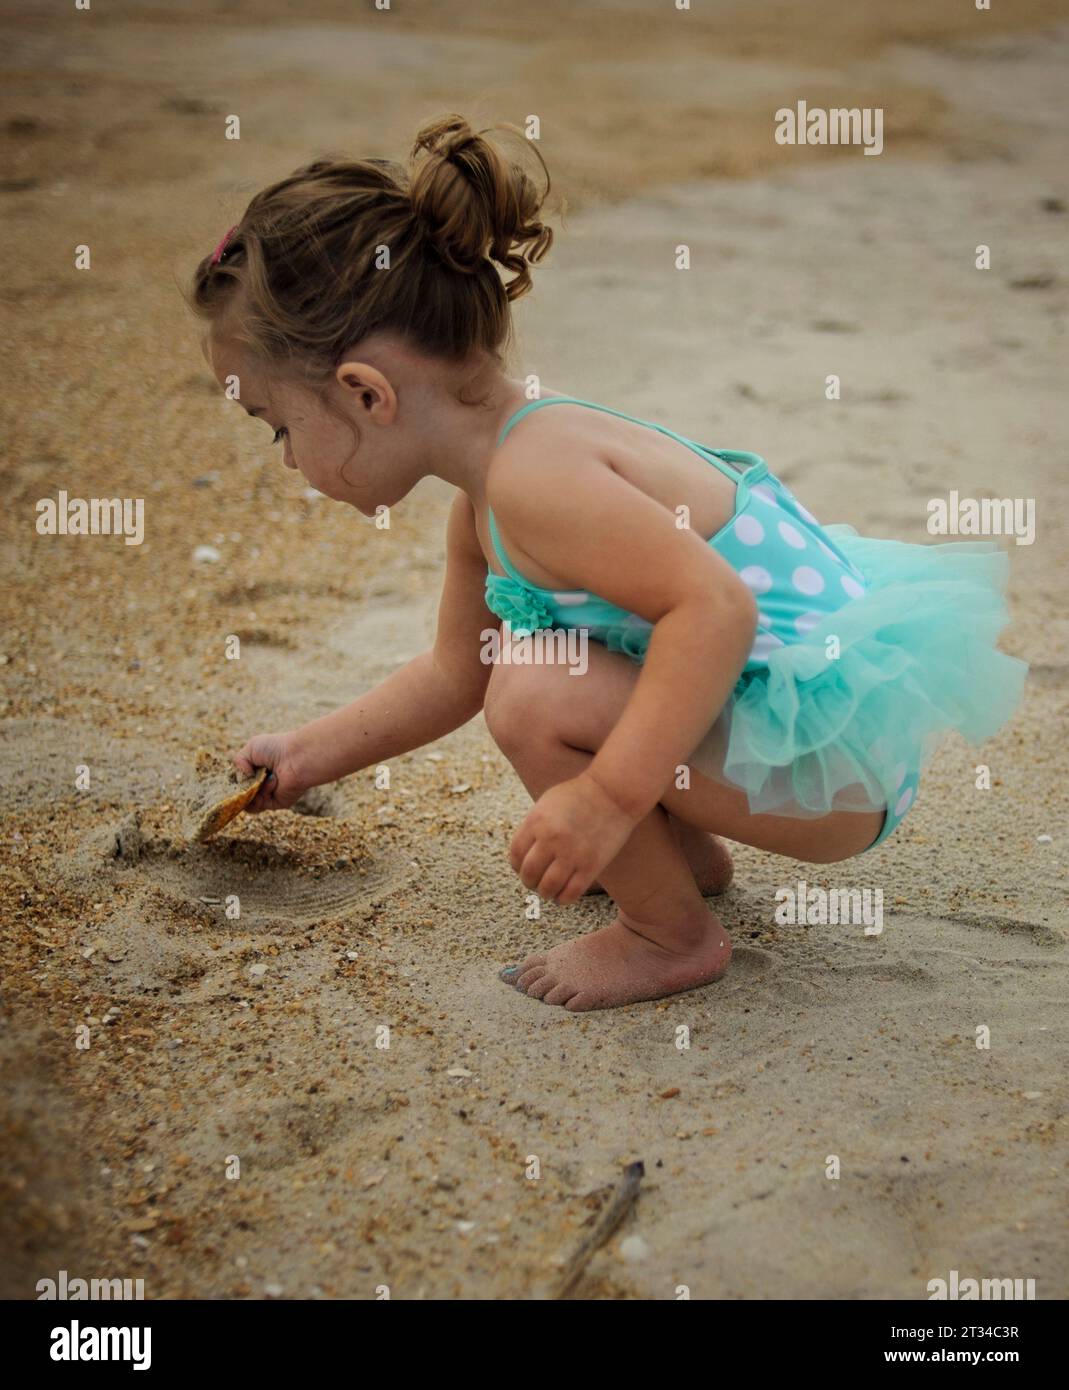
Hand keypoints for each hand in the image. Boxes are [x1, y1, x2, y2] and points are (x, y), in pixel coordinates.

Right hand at [231, 729, 310, 812]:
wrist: (297, 758)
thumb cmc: (276, 749)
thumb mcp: (251, 749)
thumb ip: (238, 762)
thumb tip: (242, 778)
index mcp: (257, 769)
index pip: (239, 780)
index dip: (234, 781)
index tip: (231, 779)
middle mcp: (262, 782)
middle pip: (241, 793)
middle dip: (239, 789)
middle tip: (245, 781)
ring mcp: (268, 794)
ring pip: (247, 802)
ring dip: (249, 793)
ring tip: (259, 781)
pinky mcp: (276, 803)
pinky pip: (258, 806)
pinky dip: (258, 798)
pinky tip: (269, 784)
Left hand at [509, 772, 638, 904]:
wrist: (614, 792)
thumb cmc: (580, 795)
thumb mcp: (548, 803)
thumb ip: (533, 826)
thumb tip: (523, 853)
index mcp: (537, 821)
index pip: (515, 855)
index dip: (517, 866)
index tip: (523, 867)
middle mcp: (551, 839)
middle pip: (528, 874)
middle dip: (529, 881)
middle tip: (535, 881)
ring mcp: (572, 854)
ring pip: (547, 888)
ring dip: (545, 892)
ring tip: (549, 889)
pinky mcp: (591, 866)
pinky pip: (570, 893)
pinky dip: (563, 898)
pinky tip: (563, 893)